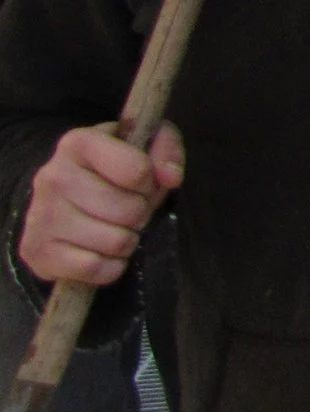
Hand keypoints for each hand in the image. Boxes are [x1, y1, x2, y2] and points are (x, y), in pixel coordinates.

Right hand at [21, 123, 182, 286]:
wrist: (61, 200)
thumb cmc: (113, 170)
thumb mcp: (145, 144)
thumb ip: (167, 148)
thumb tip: (170, 177)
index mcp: (79, 143)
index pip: (137, 170)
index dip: (151, 182)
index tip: (142, 181)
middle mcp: (53, 176)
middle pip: (129, 210)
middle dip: (140, 214)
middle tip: (129, 209)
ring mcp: (40, 215)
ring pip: (115, 242)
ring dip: (127, 240)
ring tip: (114, 227)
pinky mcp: (37, 251)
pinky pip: (94, 268)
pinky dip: (109, 266)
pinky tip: (100, 250)